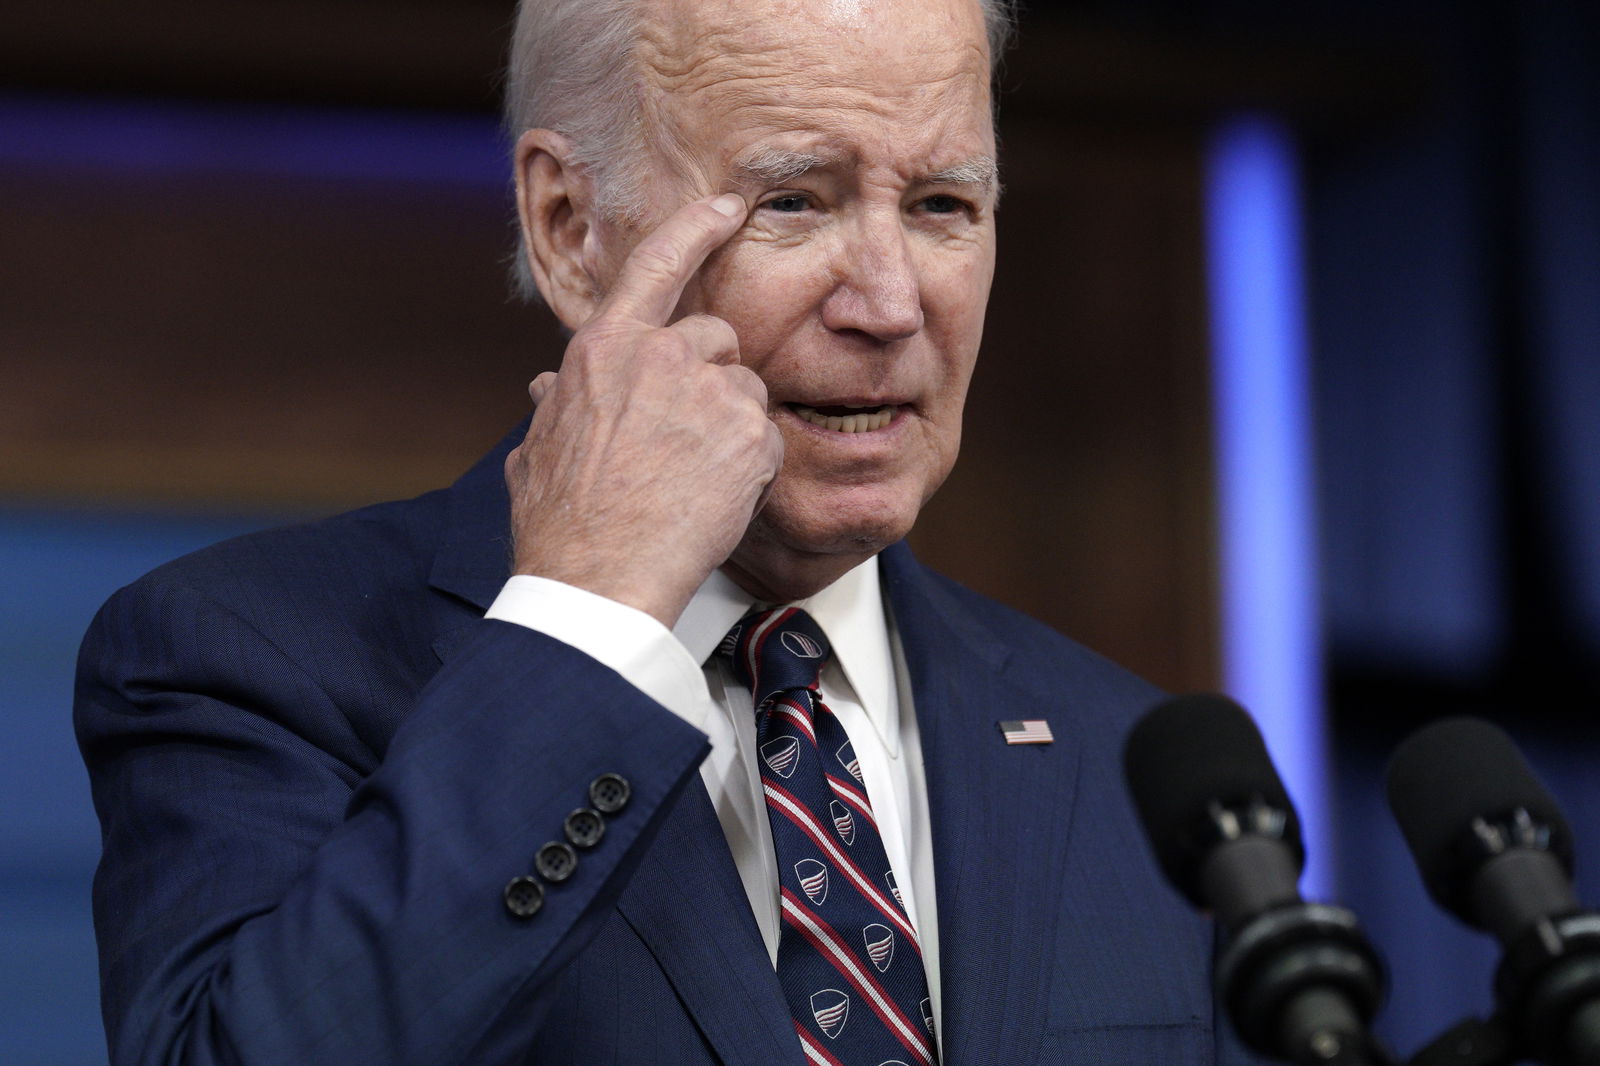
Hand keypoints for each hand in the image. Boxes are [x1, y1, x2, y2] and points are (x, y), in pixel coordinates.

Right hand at [504, 194, 783, 626]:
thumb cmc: (562, 523)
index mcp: (605, 349)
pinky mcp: (748, 433)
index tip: (725, 205)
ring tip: (693, 482)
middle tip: (686, 443)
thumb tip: (547, 386)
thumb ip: (554, 408)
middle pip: (717, 339)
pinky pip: (767, 439)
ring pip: (746, 391)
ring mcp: (709, 391)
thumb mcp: (539, 451)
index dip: (695, 229)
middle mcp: (660, 355)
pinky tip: (715, 501)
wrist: (599, 578)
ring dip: (732, 429)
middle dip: (712, 381)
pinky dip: (753, 470)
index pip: (656, 265)